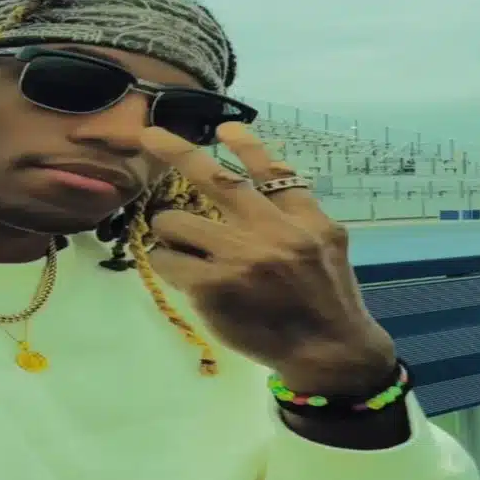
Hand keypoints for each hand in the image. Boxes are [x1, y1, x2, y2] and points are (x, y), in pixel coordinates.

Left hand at [139, 122, 395, 393]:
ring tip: (175, 244)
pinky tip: (176, 272)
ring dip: (167, 230)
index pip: (271, 170)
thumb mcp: (328, 246)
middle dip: (176, 151)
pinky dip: (166, 264)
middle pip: (216, 180)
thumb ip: (298, 214)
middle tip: (148, 136)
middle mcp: (271, 231)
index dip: (244, 144)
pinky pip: (168, 262)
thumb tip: (266, 184)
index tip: (223, 127)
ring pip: (175, 223)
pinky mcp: (214, 286)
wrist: (330, 352)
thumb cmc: (326, 303)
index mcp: (304, 219)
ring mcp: (240, 258)